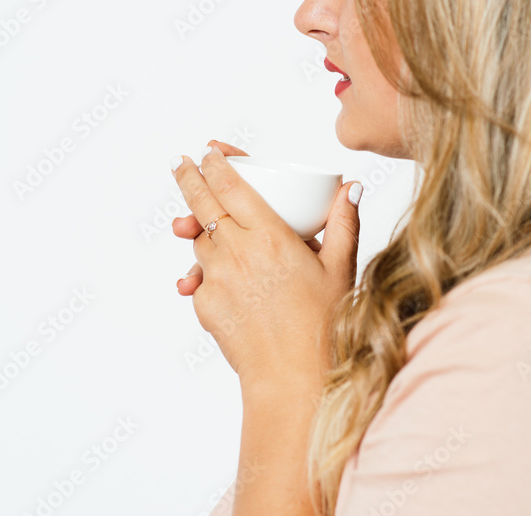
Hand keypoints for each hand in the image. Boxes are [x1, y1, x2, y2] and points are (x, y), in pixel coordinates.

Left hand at [170, 143, 361, 386]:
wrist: (293, 378)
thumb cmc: (324, 326)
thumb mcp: (341, 269)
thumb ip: (344, 224)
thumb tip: (350, 187)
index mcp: (272, 238)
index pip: (233, 187)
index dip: (217, 164)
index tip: (209, 151)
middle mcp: (239, 253)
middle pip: (202, 203)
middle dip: (188, 177)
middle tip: (180, 161)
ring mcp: (218, 279)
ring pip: (200, 241)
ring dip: (200, 228)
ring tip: (204, 224)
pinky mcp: (205, 304)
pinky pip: (200, 276)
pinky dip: (206, 269)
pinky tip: (217, 273)